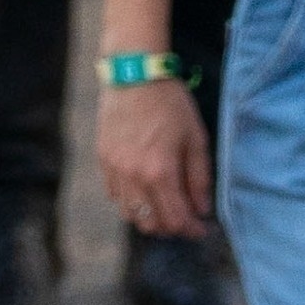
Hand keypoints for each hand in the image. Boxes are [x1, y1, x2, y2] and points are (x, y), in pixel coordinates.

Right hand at [98, 79, 214, 237]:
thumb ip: (200, 180)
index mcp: (160, 172)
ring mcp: (114, 169)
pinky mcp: (102, 159)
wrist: (134, 74)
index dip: (191, 230)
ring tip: (166, 207)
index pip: (175, 220)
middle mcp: (133, 176)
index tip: (201, 229)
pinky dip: (131, 202)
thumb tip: (202, 210)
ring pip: (130, 215)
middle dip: (172, 228)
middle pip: (151, 224)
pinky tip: (145, 192)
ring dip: (149, 218)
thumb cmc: (171, 104)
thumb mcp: (196, 140)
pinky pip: (115, 195)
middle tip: (186, 219)